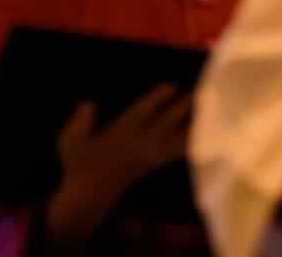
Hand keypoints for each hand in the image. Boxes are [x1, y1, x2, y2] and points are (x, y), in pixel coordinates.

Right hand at [43, 85, 192, 254]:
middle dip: (185, 107)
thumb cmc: (79, 164)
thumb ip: (79, 122)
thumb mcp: (69, 142)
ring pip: (178, 139)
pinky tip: (205, 135)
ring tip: (211, 110)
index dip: (156, 100)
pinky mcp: (155, 163)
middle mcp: (140, 146)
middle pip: (168, 124)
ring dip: (195, 124)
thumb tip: (89, 104)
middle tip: (203, 92)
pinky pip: (178, 151)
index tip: (171, 87)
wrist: (90, 194)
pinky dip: (192, 142)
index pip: (142, 115)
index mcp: (121, 137)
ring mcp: (150, 156)